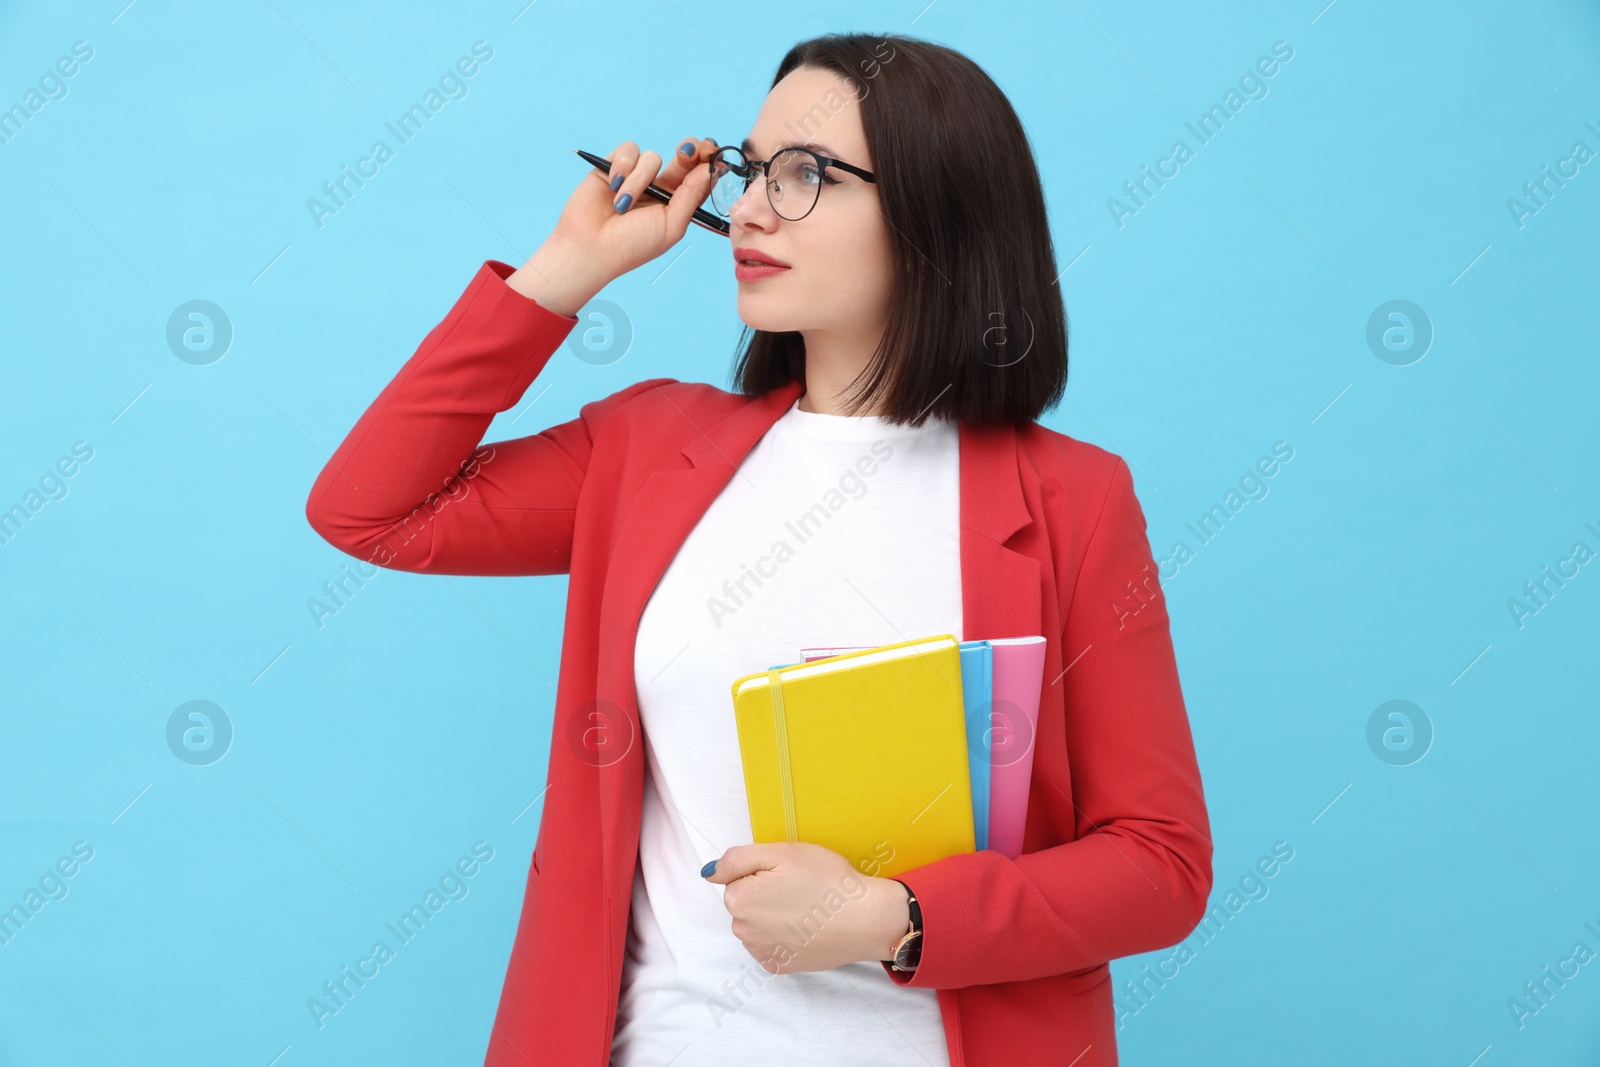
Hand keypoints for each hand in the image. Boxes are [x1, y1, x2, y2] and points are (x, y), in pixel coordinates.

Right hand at [508, 135, 717, 313]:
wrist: (591, 247)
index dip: (708, 163)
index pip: (698, 178)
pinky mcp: (614, 166)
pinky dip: (623, 167)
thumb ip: (691, 196)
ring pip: (652, 157)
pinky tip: (612, 186)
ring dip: (639, 180)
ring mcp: (636, 176)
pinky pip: (628, 151)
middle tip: (688, 151)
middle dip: (689, 151)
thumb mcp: (671, 225)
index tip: (713, 153)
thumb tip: (708, 169)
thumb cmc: (632, 244)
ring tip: (623, 205)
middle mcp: (659, 188)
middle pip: (683, 158)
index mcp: (677, 204)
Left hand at [702, 842, 910, 973]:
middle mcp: (743, 931)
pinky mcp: (779, 966)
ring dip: (772, 915)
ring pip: (757, 924)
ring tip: (805, 908)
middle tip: (799, 888)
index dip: (763, 872)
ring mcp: (761, 952)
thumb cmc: (826, 880)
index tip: (787, 874)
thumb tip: (709, 872)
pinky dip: (783, 936)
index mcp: (739, 900)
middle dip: (764, 893)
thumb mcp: (782, 852)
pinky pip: (770, 944)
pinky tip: (806, 928)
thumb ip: (738, 859)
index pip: (737, 878)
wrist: (865, 918)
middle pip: (745, 902)